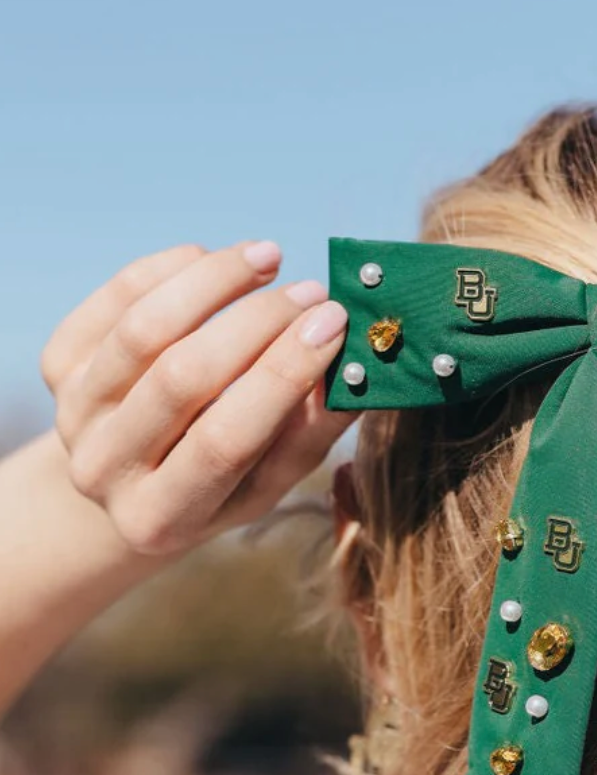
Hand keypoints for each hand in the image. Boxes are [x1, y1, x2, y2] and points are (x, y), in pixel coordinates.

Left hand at [42, 240, 354, 555]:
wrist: (129, 483)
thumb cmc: (218, 485)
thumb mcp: (265, 483)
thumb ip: (308, 434)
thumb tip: (360, 369)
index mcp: (163, 516)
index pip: (226, 440)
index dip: (283, 377)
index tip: (334, 324)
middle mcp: (105, 470)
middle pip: (183, 379)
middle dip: (256, 325)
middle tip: (313, 292)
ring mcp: (73, 416)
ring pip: (144, 330)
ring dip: (214, 281)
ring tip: (269, 258)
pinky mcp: (56, 367)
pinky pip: (112, 301)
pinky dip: (167, 269)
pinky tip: (213, 259)